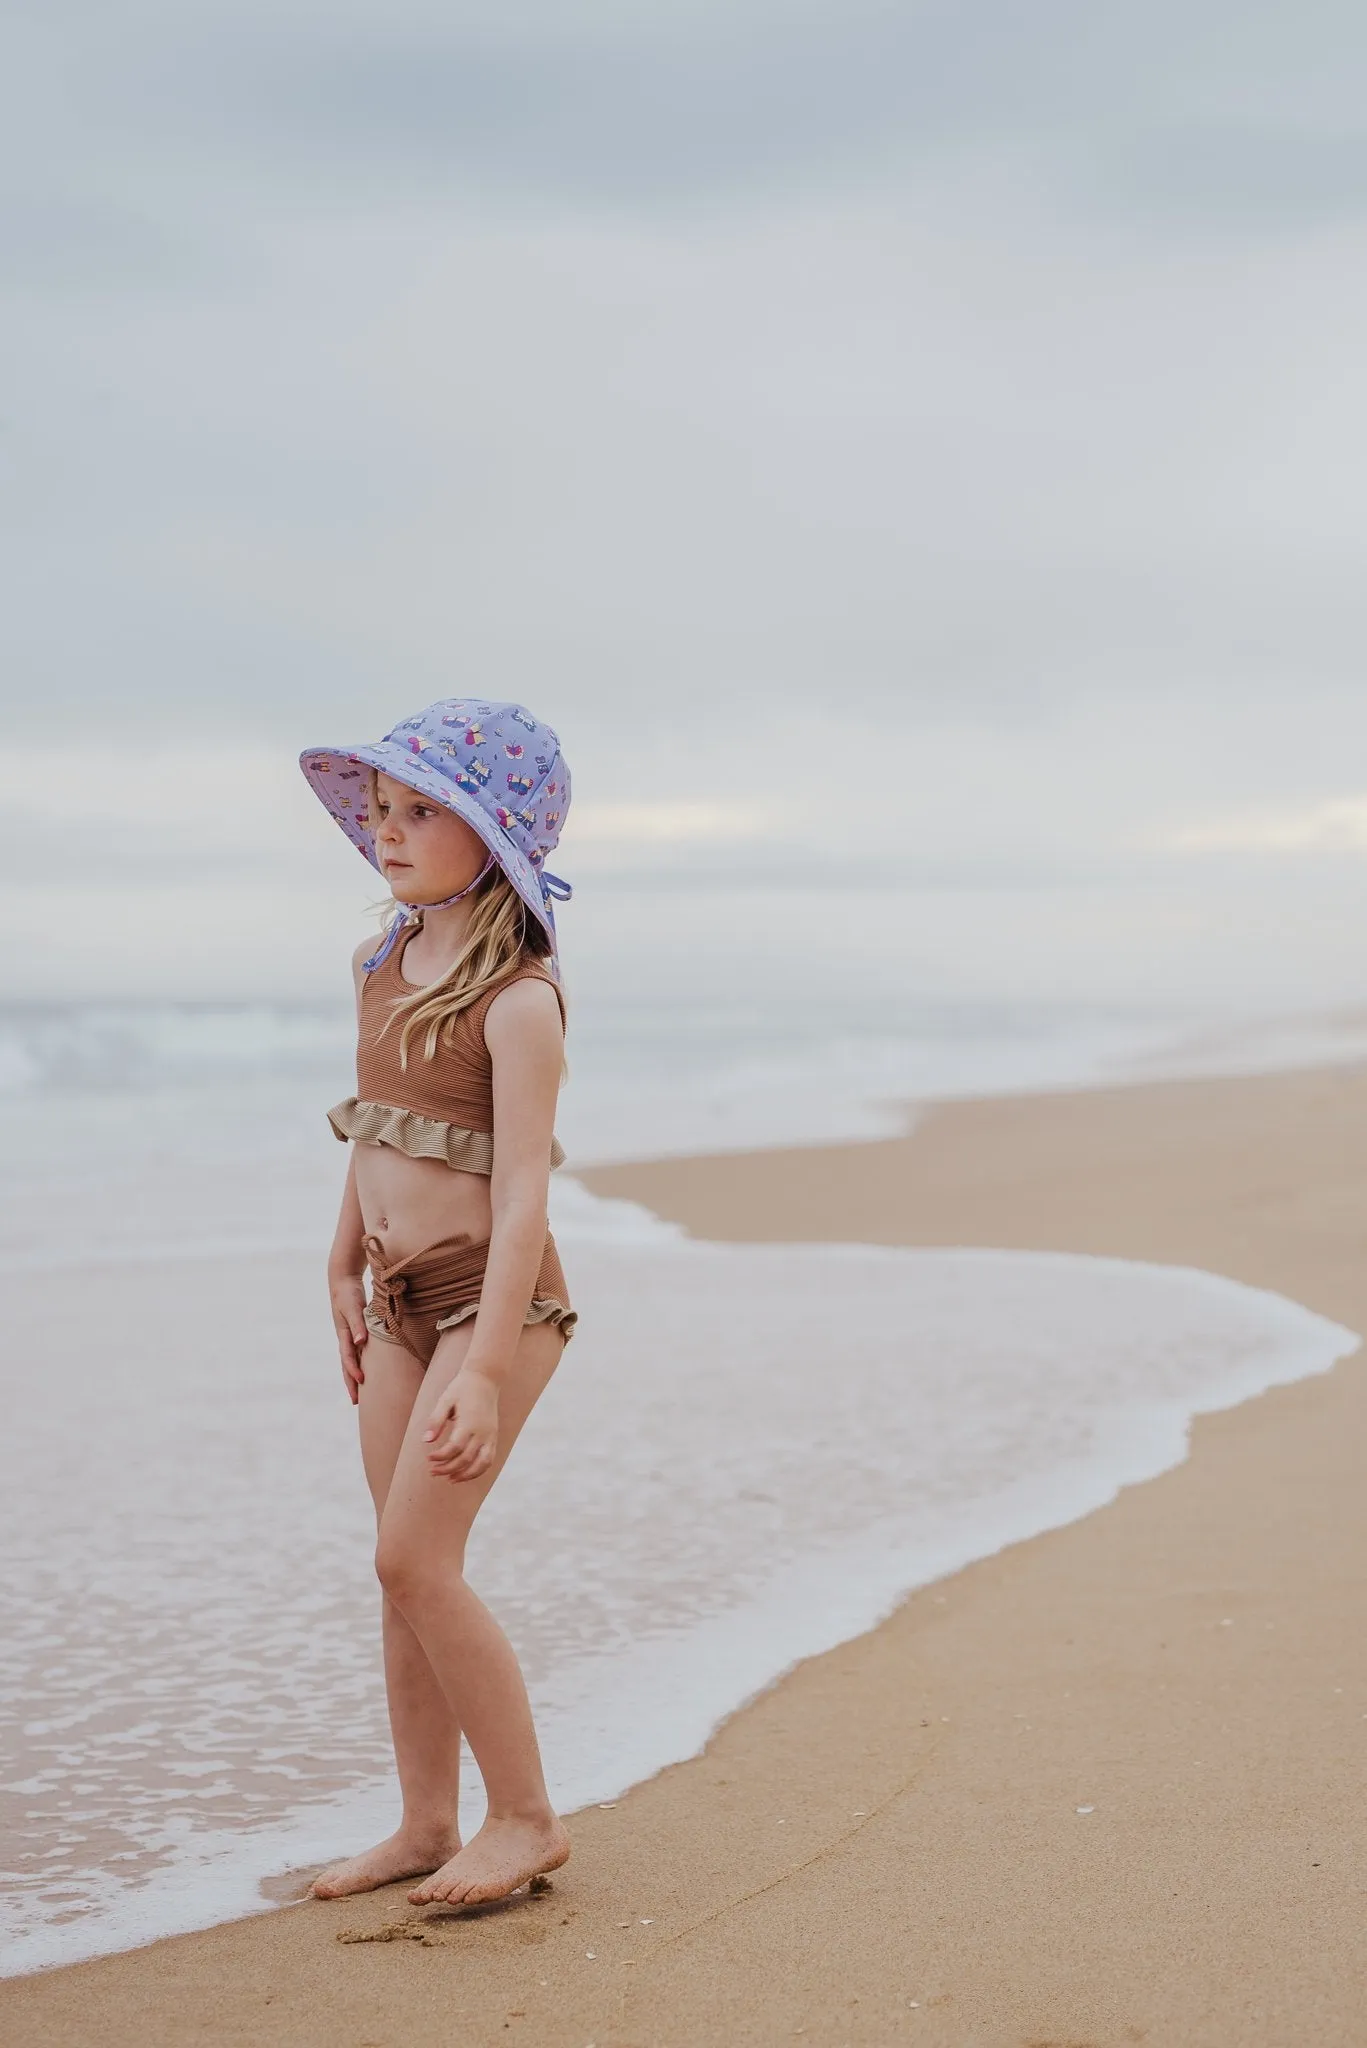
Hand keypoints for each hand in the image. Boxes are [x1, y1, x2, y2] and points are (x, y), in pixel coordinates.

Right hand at [329, 1270, 368, 1403]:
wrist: (342, 1281)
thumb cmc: (348, 1293)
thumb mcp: (353, 1307)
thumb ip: (358, 1324)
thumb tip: (360, 1342)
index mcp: (343, 1334)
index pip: (347, 1357)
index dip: (353, 1370)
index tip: (361, 1381)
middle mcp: (345, 1338)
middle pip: (346, 1365)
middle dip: (350, 1383)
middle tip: (355, 1402)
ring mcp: (349, 1336)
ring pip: (351, 1361)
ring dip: (354, 1376)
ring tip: (360, 1393)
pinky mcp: (355, 1333)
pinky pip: (357, 1353)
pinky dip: (360, 1364)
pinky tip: (367, 1371)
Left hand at [423, 1368, 499, 1483]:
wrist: (486, 1378)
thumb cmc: (462, 1388)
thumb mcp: (445, 1400)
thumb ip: (436, 1421)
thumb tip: (425, 1441)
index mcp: (469, 1422)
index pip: (454, 1448)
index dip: (440, 1457)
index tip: (428, 1458)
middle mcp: (482, 1432)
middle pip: (466, 1459)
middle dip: (447, 1469)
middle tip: (432, 1472)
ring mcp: (490, 1435)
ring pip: (481, 1464)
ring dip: (465, 1475)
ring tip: (450, 1479)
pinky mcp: (493, 1437)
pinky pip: (489, 1459)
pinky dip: (478, 1470)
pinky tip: (465, 1473)